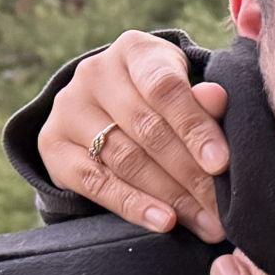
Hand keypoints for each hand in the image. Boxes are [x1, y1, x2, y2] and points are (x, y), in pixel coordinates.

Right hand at [38, 30, 228, 241]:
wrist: (105, 106)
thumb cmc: (161, 98)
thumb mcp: (184, 90)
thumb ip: (201, 99)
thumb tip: (217, 99)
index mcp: (134, 51)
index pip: (165, 88)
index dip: (195, 127)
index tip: (222, 164)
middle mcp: (94, 73)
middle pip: (147, 130)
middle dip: (191, 175)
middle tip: (222, 210)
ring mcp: (68, 109)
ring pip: (125, 159)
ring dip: (171, 197)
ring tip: (205, 223)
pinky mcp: (52, 145)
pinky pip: (96, 182)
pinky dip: (133, 205)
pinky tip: (164, 222)